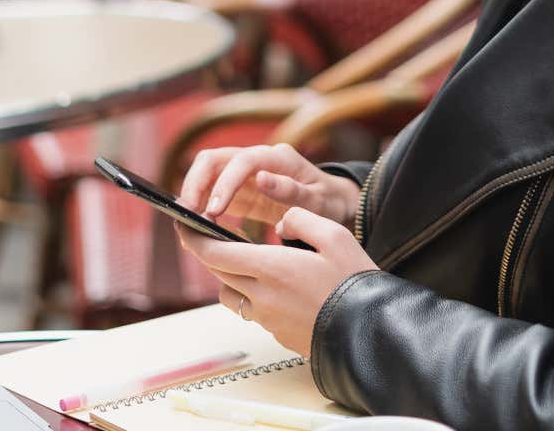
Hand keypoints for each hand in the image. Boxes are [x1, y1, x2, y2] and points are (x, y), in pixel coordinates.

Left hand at [177, 206, 377, 355]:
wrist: (371, 331)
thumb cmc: (355, 281)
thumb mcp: (334, 235)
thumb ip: (300, 219)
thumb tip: (281, 222)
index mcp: (270, 267)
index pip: (213, 252)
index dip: (193, 237)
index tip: (182, 223)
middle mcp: (261, 295)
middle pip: (217, 271)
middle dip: (207, 251)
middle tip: (206, 234)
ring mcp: (267, 318)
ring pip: (231, 293)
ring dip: (229, 276)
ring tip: (249, 261)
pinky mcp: (277, 334)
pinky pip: (252, 311)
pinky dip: (252, 295)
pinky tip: (276, 286)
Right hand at [179, 143, 360, 229]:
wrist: (332, 202)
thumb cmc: (327, 201)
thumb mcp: (318, 201)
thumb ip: (292, 191)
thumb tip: (261, 179)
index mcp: (278, 158)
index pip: (243, 160)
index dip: (225, 183)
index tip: (213, 210)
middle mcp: (257, 159)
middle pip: (214, 159)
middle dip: (196, 184)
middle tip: (188, 215)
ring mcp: (245, 172)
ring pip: (207, 172)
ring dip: (193, 194)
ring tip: (187, 223)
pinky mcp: (238, 189)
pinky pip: (211, 191)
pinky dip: (200, 206)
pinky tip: (196, 228)